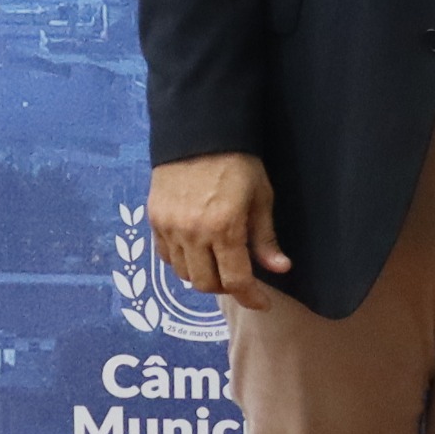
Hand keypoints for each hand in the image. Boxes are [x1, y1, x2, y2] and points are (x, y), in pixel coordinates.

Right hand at [148, 152, 286, 308]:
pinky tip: (195, 252)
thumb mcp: (261, 196)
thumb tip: (280, 269)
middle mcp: (193, 234)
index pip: (236, 280)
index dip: (251, 297)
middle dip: (226, 288)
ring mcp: (170, 227)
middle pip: (207, 284)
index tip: (262, 302)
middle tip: (240, 278)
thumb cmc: (237, 162)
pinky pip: (166, 256)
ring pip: (184, 274)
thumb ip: (265, 237)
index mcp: (224, 228)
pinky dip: (182, 262)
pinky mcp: (154, 219)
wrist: (197, 131)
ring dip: (203, 276)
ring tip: (217, 263)